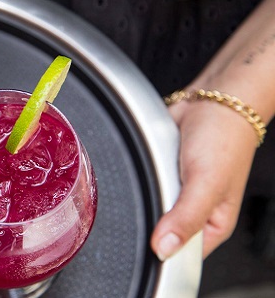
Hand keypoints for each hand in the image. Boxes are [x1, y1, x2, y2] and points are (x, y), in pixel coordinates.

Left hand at [150, 99, 257, 259]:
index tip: (141, 243)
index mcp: (210, 226)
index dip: (159, 254)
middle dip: (146, 225)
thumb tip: (164, 250)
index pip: (179, 257)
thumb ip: (186, 218)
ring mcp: (174, 197)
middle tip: (144, 203)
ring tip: (146, 184)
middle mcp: (192, 215)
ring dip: (139, 200)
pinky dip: (138, 183)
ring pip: (147, 212)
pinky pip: (142, 189)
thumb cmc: (222, 138)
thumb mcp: (207, 183)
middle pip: (159, 236)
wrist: (212, 101)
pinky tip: (140, 175)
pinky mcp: (160, 178)